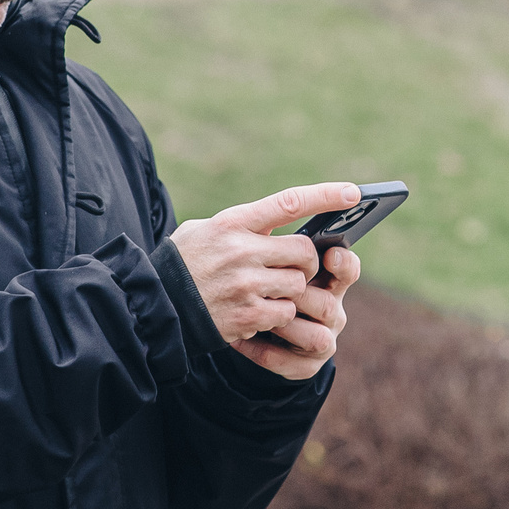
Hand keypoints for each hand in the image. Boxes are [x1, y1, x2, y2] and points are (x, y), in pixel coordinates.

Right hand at [171, 183, 361, 379]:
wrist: (154, 306)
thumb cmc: (183, 263)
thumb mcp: (205, 230)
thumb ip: (242, 225)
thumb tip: (283, 221)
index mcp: (232, 223)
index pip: (288, 203)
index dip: (325, 196)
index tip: (354, 193)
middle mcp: (240, 250)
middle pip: (303, 252)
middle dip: (306, 262)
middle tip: (296, 267)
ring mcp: (245, 284)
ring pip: (299, 284)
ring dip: (292, 290)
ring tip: (268, 291)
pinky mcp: (246, 314)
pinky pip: (285, 312)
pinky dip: (278, 314)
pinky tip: (256, 311)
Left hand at [238, 243, 361, 378]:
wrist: (253, 328)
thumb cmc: (263, 282)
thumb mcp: (269, 260)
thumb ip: (276, 245)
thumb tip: (266, 227)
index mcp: (328, 280)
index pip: (348, 269)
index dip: (344, 263)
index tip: (330, 254)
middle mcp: (332, 310)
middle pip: (328, 303)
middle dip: (301, 296)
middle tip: (275, 289)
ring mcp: (323, 339)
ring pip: (316, 336)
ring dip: (286, 325)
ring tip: (257, 315)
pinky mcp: (307, 365)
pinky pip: (289, 362)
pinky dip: (263, 351)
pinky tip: (239, 338)